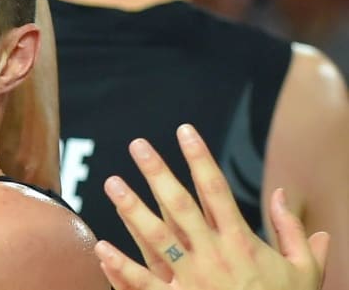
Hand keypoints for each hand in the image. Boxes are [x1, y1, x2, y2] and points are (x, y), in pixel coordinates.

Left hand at [96, 124, 328, 289]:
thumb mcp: (303, 270)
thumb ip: (292, 230)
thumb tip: (281, 193)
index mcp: (241, 242)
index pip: (216, 190)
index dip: (200, 158)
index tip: (185, 131)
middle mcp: (214, 256)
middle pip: (181, 206)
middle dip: (158, 173)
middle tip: (138, 145)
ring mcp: (193, 280)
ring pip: (157, 238)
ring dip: (133, 209)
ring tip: (112, 183)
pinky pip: (145, 284)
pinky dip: (122, 267)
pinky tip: (102, 247)